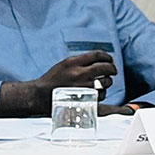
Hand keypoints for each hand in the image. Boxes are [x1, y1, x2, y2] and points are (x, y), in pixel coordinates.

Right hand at [0, 51, 115, 115]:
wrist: (41, 96)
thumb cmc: (53, 80)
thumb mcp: (64, 65)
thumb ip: (80, 61)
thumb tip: (100, 60)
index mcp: (73, 62)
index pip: (97, 55)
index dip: (107, 57)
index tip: (109, 60)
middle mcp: (79, 73)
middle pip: (106, 67)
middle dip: (112, 69)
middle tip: (113, 71)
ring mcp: (83, 87)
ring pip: (106, 82)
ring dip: (107, 82)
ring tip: (102, 83)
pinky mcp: (86, 98)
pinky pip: (102, 94)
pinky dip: (101, 93)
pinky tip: (96, 93)